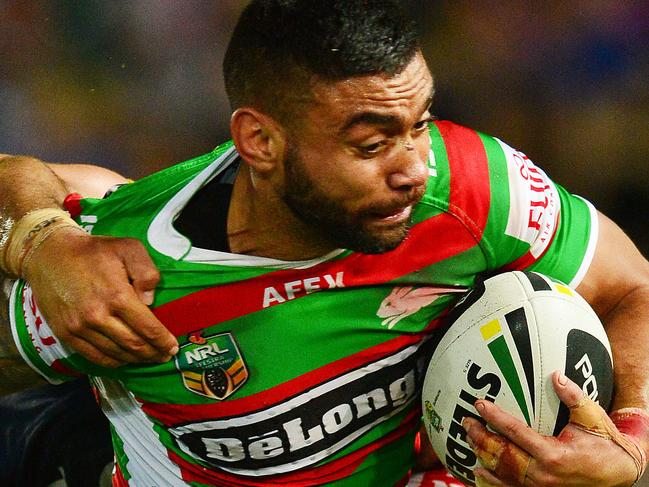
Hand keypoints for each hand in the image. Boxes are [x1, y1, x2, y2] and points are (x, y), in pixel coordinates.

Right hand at [23, 226, 177, 366]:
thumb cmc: (94, 251)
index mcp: (117, 296)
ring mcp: (80, 327)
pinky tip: (123, 359)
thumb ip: (147, 273)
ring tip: (148, 358)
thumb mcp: (129, 248)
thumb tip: (150, 302)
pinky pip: (94, 356)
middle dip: (153, 354)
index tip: (173, 348)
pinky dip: (112, 361)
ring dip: (135, 360)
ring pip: (115, 354)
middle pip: (133, 345)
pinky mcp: (65, 333)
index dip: (163, 341)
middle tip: (164, 356)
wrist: (50, 254)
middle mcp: (98, 316)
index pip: (147, 328)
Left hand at [463, 371, 647, 485]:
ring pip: (501, 474)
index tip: (479, 404)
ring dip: (482, 456)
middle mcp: (542, 475)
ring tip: (469, 439)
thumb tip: (556, 375)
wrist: (618, 472)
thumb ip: (573, 396)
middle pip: (501, 455)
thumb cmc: (604, 442)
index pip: (515, 433)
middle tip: (466, 421)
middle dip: (480, 437)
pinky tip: (478, 471)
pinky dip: (490, 481)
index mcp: (553, 454)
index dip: (494, 418)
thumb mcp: (591, 417)